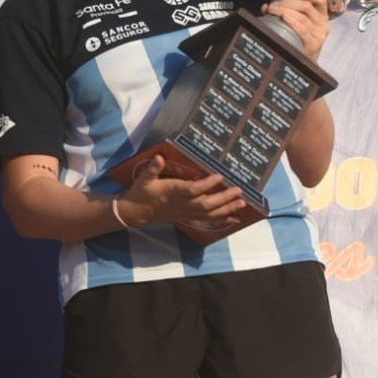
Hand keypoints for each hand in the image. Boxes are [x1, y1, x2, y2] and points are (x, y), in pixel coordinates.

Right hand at [119, 153, 246, 229]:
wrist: (136, 213)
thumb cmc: (141, 192)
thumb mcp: (144, 178)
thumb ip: (153, 168)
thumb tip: (159, 157)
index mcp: (172, 192)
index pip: (192, 190)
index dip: (206, 184)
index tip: (220, 176)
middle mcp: (182, 204)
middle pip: (206, 204)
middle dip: (223, 198)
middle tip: (239, 191)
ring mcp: (186, 213)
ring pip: (209, 214)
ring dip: (226, 209)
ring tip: (242, 203)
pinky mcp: (187, 218)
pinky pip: (207, 220)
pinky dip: (221, 219)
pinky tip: (234, 219)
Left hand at [263, 0, 331, 60]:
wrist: (304, 64)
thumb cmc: (299, 41)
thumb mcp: (298, 25)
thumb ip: (284, 13)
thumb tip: (265, 7)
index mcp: (321, 16)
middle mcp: (323, 24)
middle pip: (306, 6)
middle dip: (287, 3)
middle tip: (273, 6)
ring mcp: (319, 34)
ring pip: (302, 16)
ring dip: (284, 10)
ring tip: (273, 10)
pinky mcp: (314, 44)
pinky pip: (302, 29)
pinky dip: (292, 21)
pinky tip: (283, 18)